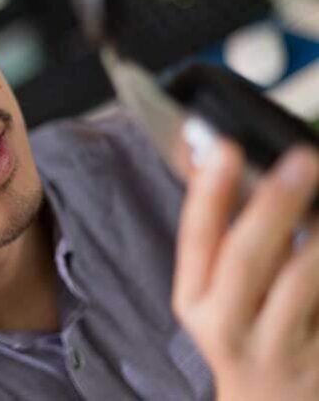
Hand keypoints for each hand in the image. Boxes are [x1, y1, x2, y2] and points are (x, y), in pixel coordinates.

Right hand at [172, 141, 318, 400]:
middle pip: (246, 259)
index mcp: (196, 301)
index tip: (227, 148)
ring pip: (300, 284)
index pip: (195, 240)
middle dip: (274, 205)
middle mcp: (228, 327)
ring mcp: (277, 350)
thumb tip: (219, 159)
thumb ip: (225, 237)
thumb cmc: (244, 334)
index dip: (209, 193)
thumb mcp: (217, 293)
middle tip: (302, 158)